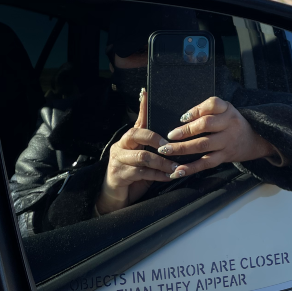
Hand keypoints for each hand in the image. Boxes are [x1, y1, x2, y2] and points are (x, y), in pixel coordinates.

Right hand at [96, 89, 177, 214]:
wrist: (115, 198)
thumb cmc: (133, 176)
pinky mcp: (119, 174)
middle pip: (137, 134)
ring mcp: (118, 159)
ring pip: (143, 156)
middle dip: (155, 138)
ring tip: (176, 166)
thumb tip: (175, 140)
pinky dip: (158, 175)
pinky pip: (142, 173)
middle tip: (169, 143)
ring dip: (162, 162)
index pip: (138, 120)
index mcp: (128, 139)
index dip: (142, 106)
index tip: (146, 92)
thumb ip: (153, 148)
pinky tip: (169, 176)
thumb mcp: (144, 160)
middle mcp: (121, 146)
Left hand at [157, 96, 278, 178]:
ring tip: (166, 151)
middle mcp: (229, 124)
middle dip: (185, 130)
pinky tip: (178, 171)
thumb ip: (207, 110)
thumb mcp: (226, 110)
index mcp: (227, 109)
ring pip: (203, 145)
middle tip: (169, 136)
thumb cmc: (232, 123)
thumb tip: (182, 119)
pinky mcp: (225, 157)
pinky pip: (206, 163)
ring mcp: (227, 142)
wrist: (255, 140)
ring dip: (182, 149)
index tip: (182, 117)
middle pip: (205, 125)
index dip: (196, 110)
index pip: (213, 104)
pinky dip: (191, 168)